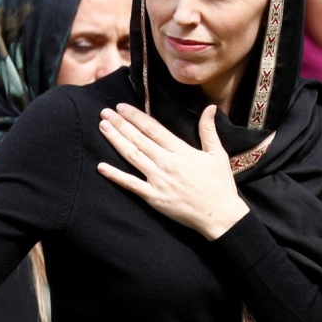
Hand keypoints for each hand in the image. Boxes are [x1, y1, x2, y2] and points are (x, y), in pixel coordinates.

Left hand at [97, 103, 248, 239]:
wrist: (219, 215)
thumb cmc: (219, 185)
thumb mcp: (217, 154)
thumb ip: (209, 130)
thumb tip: (210, 107)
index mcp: (181, 151)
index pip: (153, 129)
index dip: (136, 117)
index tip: (122, 107)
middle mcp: (166, 163)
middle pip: (138, 139)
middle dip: (120, 124)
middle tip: (105, 112)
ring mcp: (158, 180)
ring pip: (132, 156)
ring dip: (116, 141)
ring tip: (103, 127)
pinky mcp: (153, 197)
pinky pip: (131, 184)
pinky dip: (115, 175)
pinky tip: (101, 167)